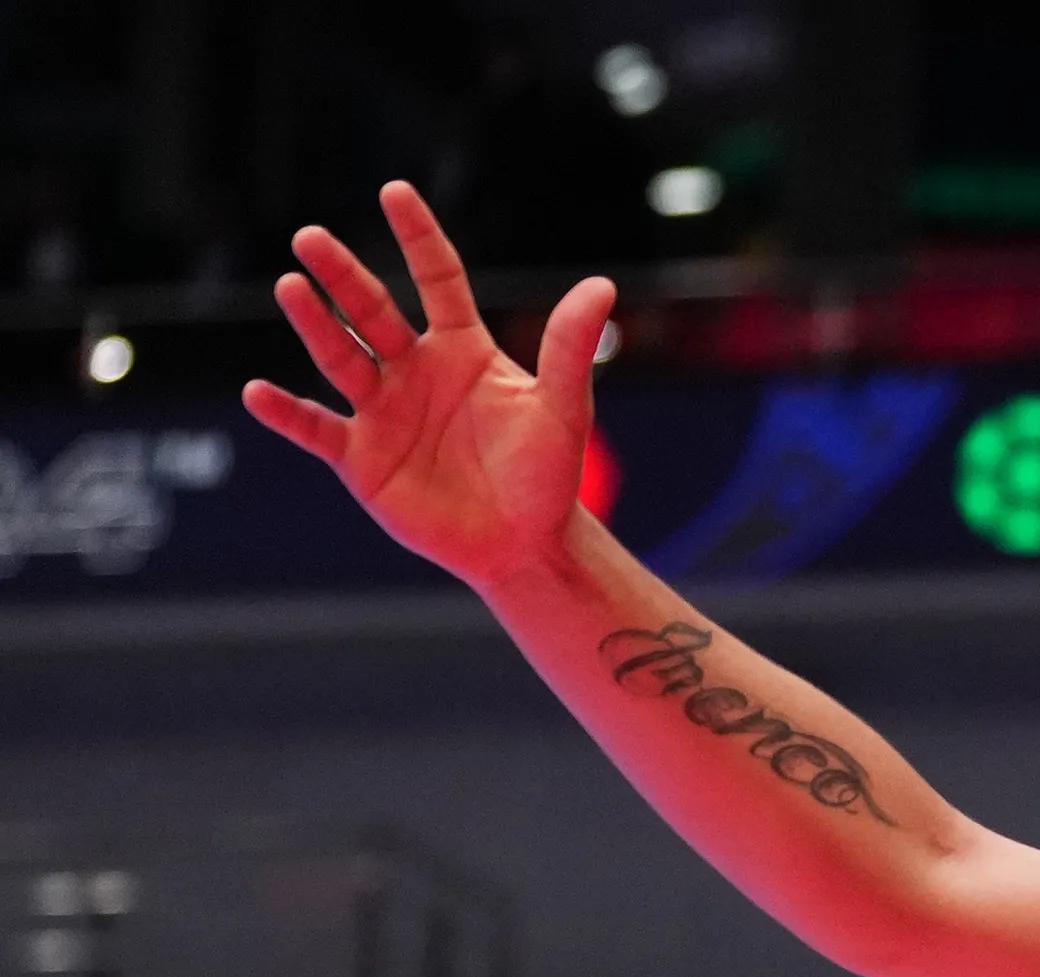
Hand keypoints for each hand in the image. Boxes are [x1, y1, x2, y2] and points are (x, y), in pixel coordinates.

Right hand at [240, 180, 614, 589]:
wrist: (525, 543)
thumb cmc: (546, 474)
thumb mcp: (562, 408)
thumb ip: (571, 347)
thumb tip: (603, 285)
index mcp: (462, 349)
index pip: (437, 279)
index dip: (418, 237)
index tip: (395, 192)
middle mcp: (414, 371)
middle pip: (373, 311)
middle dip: (344, 275)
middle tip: (312, 238)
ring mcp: (383, 411)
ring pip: (341, 357)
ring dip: (315, 325)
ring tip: (291, 286)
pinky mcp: (361, 458)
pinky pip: (316, 429)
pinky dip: (287, 414)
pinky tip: (258, 392)